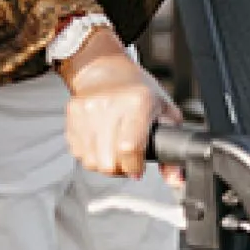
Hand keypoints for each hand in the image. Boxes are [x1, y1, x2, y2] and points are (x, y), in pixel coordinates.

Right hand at [60, 29, 180, 177]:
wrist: (107, 69)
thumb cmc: (140, 92)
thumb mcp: (165, 113)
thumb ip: (173, 147)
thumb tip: (177, 180)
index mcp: (138, 102)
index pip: (129, 149)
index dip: (134, 166)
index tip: (138, 167)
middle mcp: (111, 104)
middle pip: (109, 161)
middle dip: (120, 168)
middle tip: (127, 158)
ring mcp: (88, 108)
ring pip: (91, 161)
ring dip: (104, 163)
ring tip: (114, 149)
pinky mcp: (73, 113)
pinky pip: (78, 153)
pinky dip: (90, 154)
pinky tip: (100, 141)